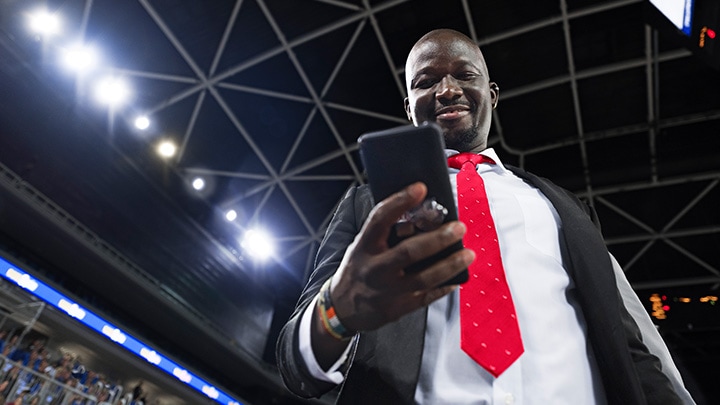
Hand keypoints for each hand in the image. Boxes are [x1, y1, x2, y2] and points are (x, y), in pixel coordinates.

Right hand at [330, 182, 474, 331]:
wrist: (342, 309)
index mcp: (364, 246)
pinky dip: (444, 287)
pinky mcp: (398, 308)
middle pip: (410, 252)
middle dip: (438, 238)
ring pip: (424, 278)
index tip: (421, 188)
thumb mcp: (362, 247)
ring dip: (450, 264)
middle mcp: (375, 268)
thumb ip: (385, 234)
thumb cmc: (358, 270)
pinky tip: (457, 278)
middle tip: (459, 227)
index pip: (380, 219)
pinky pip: (426, 297)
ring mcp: (387, 290)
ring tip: (468, 254)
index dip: (400, 201)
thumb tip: (421, 214)